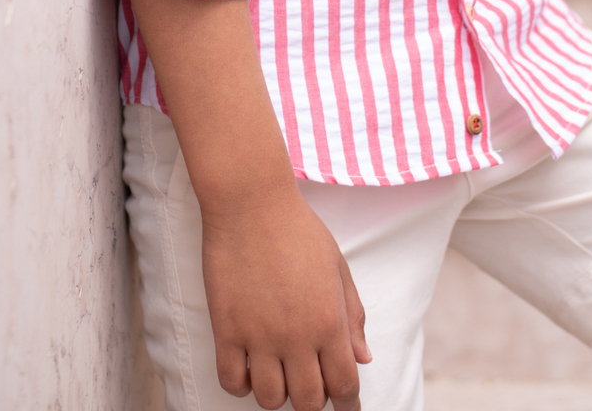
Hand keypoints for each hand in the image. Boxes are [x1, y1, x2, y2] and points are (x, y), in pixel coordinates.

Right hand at [202, 187, 370, 410]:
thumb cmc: (298, 228)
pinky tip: (247, 367)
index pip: (345, 386)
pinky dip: (240, 384)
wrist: (251, 202)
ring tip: (276, 371)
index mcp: (329, 321)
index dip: (348, 406)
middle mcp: (297, 336)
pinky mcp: (227, 329)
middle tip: (307, 382)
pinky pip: (231, 381)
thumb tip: (364, 357)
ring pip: (270, 399)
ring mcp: (260, 335)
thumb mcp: (337, 267)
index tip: (346, 410)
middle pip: (308, 402)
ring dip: (276, 393)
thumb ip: (353, 315)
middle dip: (311, 400)